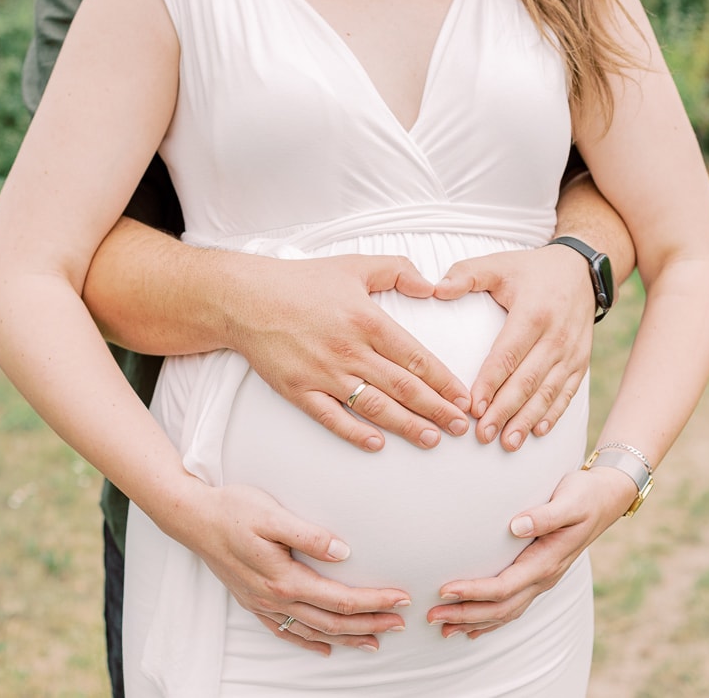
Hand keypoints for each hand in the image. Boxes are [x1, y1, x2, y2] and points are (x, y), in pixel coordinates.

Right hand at [170, 483, 411, 654]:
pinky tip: (325, 646)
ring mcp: (262, 604)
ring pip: (313, 631)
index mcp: (284, 579)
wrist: (192, 518)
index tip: (401, 598)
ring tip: (375, 640)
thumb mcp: (272, 514)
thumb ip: (309, 534)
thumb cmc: (233, 509)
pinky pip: (286, 632)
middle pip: (332, 621)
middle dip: (369, 624)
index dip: (374, 601)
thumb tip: (344, 552)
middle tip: (401, 622)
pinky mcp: (252, 602)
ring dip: (347, 637)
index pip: (340, 598)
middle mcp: (274, 598)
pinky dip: (309, 642)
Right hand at [227, 254, 471, 451]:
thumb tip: (432, 286)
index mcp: (367, 320)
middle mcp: (348, 350)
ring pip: (373, 406)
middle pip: (402, 387)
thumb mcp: (354, 264)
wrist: (244, 299)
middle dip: (436, 409)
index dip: (444, 381)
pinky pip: (332, 417)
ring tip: (432, 438)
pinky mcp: (298, 390)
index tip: (464, 398)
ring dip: (406, 426)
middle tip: (460, 427)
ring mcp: (322, 373)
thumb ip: (398, 270)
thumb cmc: (301, 281)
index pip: (416, 358)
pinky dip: (355, 433)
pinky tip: (377, 444)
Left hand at [425, 467, 634, 638]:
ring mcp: (542, 579)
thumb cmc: (584, 495)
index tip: (444, 590)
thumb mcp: (569, 500)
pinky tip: (471, 626)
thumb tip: (517, 525)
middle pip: (501, 608)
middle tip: (431, 617)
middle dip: (465, 615)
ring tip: (443, 628)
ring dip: (474, 622)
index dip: (474, 592)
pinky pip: (513, 605)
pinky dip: (490, 620)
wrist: (606, 498)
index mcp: (547, 561)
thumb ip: (544, 515)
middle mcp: (544, 577)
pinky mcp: (538, 575)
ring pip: (506, 612)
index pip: (504, 586)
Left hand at [433, 245, 596, 449]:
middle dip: (505, 411)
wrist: (581, 270)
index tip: (473, 407)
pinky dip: (553, 414)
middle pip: (528, 380)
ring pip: (548, 392)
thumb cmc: (530, 270)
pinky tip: (538, 432)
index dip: (490, 383)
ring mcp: (572, 352)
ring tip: (508, 443)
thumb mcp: (498, 264)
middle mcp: (557, 336)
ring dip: (527, 420)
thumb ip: (466, 274)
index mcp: (534, 313)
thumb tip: (435, 289)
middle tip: (484, 435)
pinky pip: (568, 392)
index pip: (508, 354)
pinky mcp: (581, 362)